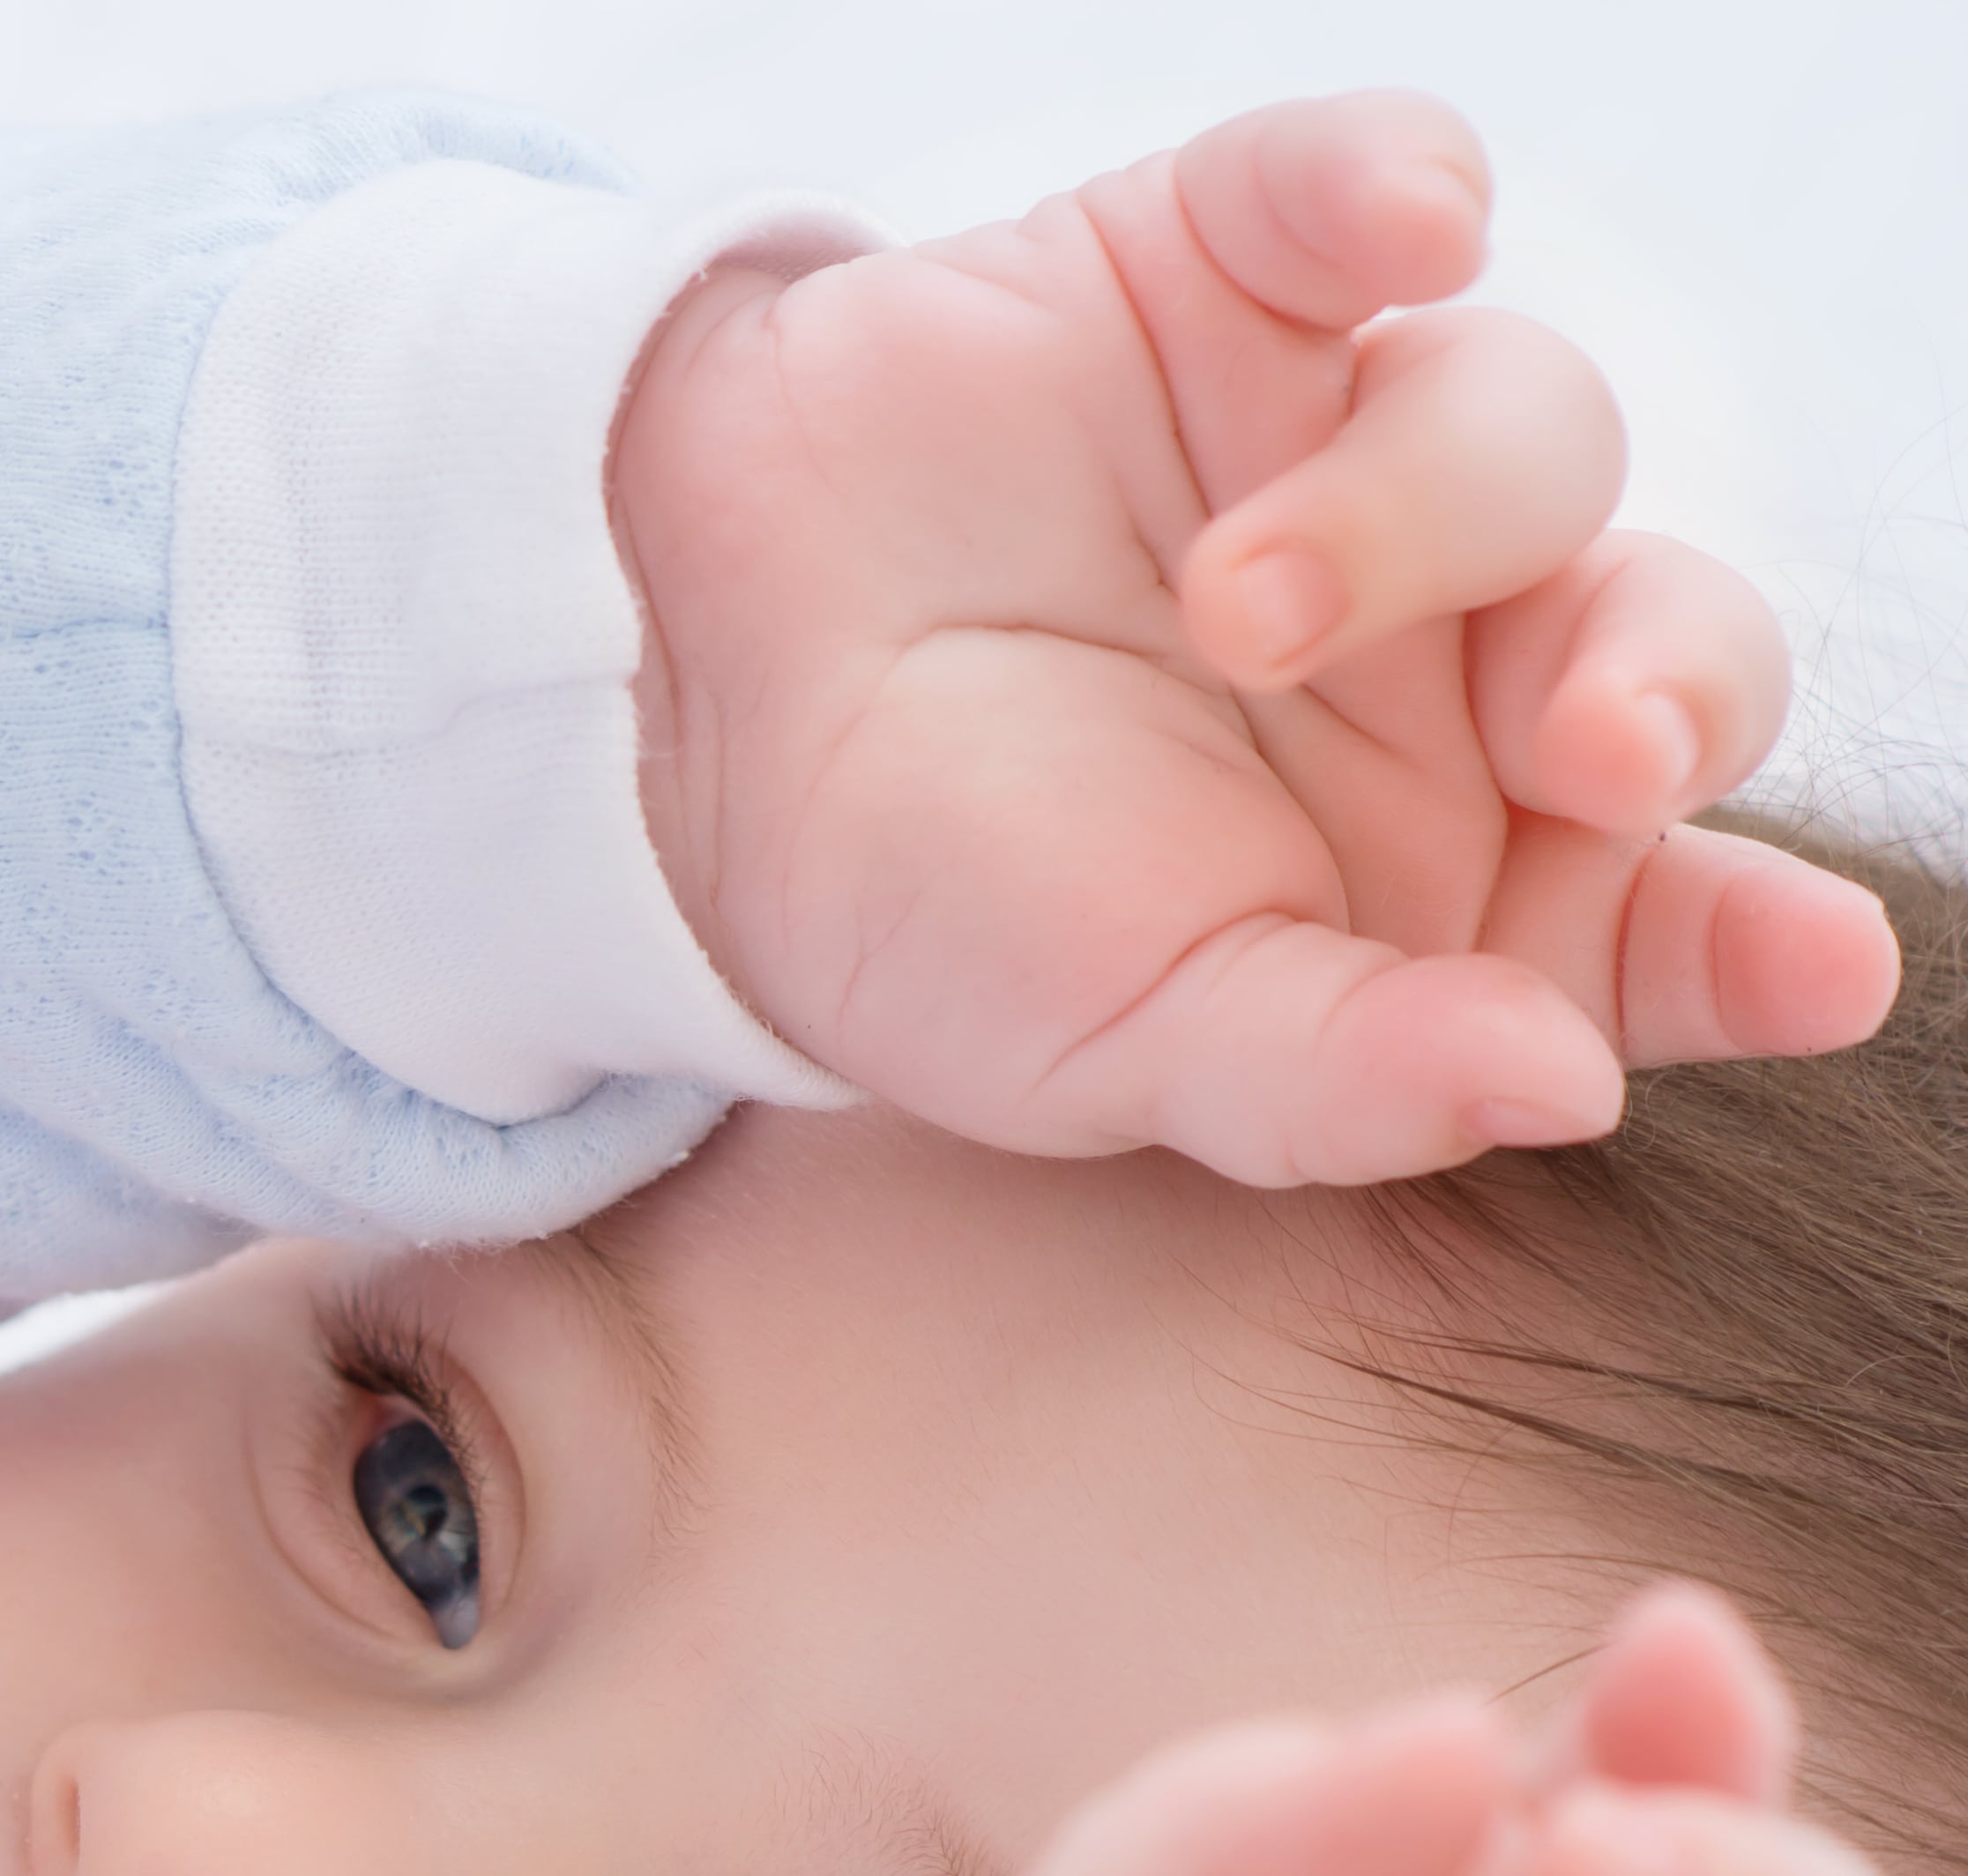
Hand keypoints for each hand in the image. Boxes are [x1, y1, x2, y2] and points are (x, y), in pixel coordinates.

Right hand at [617, 93, 1900, 1185]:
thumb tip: (1563, 1085)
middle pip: (1663, 636)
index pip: (1669, 903)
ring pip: (1527, 431)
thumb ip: (1338, 1077)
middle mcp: (1453, 659)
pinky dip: (1395, 186)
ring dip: (1417, 512)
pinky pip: (1364, 188)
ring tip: (1231, 594)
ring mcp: (1351, 450)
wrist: (663, 726)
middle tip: (1586, 739)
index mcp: (1456, 876)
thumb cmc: (917, 909)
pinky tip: (1396, 232)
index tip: (1816, 969)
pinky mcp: (1236, 273)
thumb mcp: (1112, 1044)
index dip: (1755, 936)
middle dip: (1663, 681)